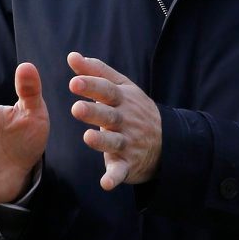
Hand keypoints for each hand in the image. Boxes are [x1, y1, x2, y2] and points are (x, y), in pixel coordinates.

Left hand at [68, 51, 162, 190]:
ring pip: (114, 142)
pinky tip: (105, 183)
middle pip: (109, 116)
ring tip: (88, 137)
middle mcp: (126, 120)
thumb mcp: (121, 87)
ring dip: (102, 141)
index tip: (74, 82)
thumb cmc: (134, 109)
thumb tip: (72, 56)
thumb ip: (96, 72)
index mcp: (123, 100)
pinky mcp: (127, 164)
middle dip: (94, 112)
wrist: (166, 141)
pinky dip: (114, 178)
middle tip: (76, 109)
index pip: (107, 90)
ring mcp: (128, 143)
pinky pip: (120, 172)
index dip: (92, 86)